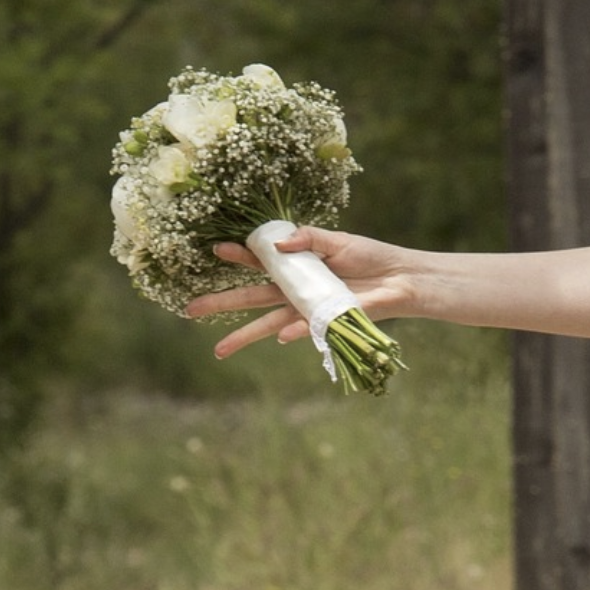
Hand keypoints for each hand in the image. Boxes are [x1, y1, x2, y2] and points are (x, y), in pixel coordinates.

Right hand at [183, 226, 420, 357]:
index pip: (258, 262)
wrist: (399, 279)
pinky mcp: (324, 322)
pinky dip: (293, 332)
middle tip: (190, 310)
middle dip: (220, 304)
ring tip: (217, 351)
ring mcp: (305, 309)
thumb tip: (278, 244)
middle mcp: (293, 291)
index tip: (217, 250)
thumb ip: (308, 238)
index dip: (238, 256)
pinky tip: (282, 337)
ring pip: (266, 325)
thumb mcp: (337, 240)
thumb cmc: (369, 258)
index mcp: (294, 267)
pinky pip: (303, 330)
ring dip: (242, 337)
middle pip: (249, 299)